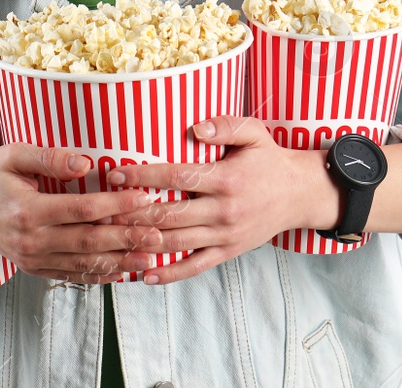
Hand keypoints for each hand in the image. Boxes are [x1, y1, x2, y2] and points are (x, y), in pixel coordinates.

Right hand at [0, 143, 163, 283]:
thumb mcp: (13, 155)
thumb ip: (49, 157)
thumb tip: (84, 162)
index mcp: (28, 210)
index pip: (82, 209)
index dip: (116, 205)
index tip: (144, 196)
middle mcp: (32, 240)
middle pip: (89, 241)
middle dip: (127, 238)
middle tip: (159, 234)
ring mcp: (33, 259)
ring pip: (85, 264)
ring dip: (120, 261)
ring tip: (151, 258)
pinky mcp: (35, 268)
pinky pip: (73, 275)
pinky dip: (100, 275)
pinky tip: (123, 271)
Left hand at [103, 114, 329, 283]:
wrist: (299, 194)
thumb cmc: (269, 160)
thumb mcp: (254, 133)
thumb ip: (224, 126)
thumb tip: (194, 129)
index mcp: (225, 178)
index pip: (176, 177)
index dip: (143, 175)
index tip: (115, 174)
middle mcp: (223, 210)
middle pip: (170, 214)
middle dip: (133, 214)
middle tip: (101, 212)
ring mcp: (225, 234)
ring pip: (177, 243)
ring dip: (143, 243)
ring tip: (112, 240)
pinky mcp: (228, 251)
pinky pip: (196, 266)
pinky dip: (170, 274)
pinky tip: (145, 275)